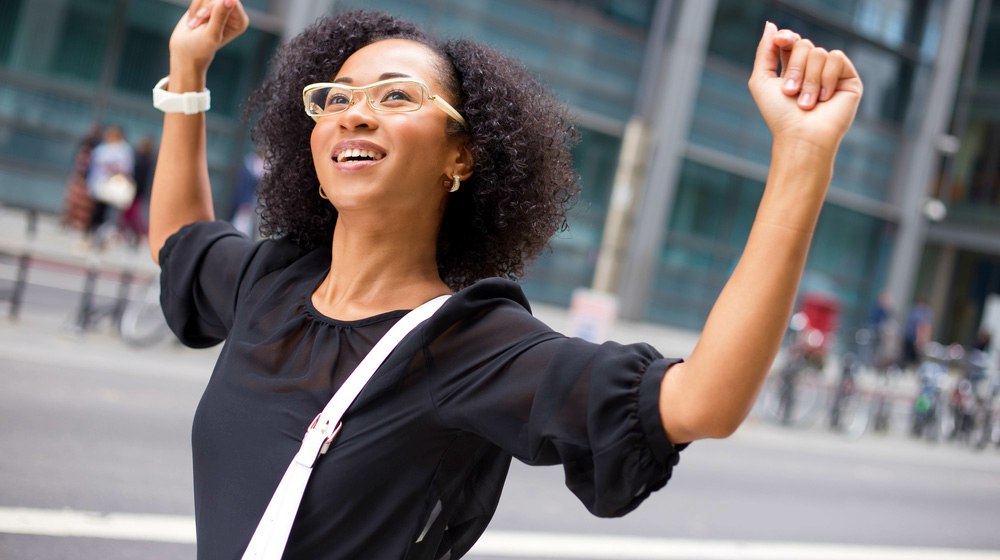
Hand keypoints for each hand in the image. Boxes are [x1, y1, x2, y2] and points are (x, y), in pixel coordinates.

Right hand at [169, 0, 248, 75]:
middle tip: (197, 23)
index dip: (213, 5)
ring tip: (195, 24)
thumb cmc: (200, 46)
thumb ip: (220, 17)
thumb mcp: (211, 34)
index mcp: (240, 21)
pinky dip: (194, 6)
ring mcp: (223, 7)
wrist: (186, 49)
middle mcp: (235, 13)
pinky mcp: (212, 3)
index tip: (202, 16)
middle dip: (204, 8)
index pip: (231, 0)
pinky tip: (193, 19)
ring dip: (197, 8)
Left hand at [748, 22, 862, 152]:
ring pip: (819, 52)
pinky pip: (836, 58)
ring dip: (808, 80)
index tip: (780, 42)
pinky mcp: (848, 78)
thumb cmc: (779, 115)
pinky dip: (826, 78)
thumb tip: (771, 25)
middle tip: (789, 92)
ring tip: (806, 103)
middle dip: (794, 68)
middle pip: (804, 44)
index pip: (792, 40)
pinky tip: (824, 98)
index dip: (786, 37)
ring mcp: (831, 73)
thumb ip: (764, 52)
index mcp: (792, 68)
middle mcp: (812, 69)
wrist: (801, 136)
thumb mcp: (762, 81)